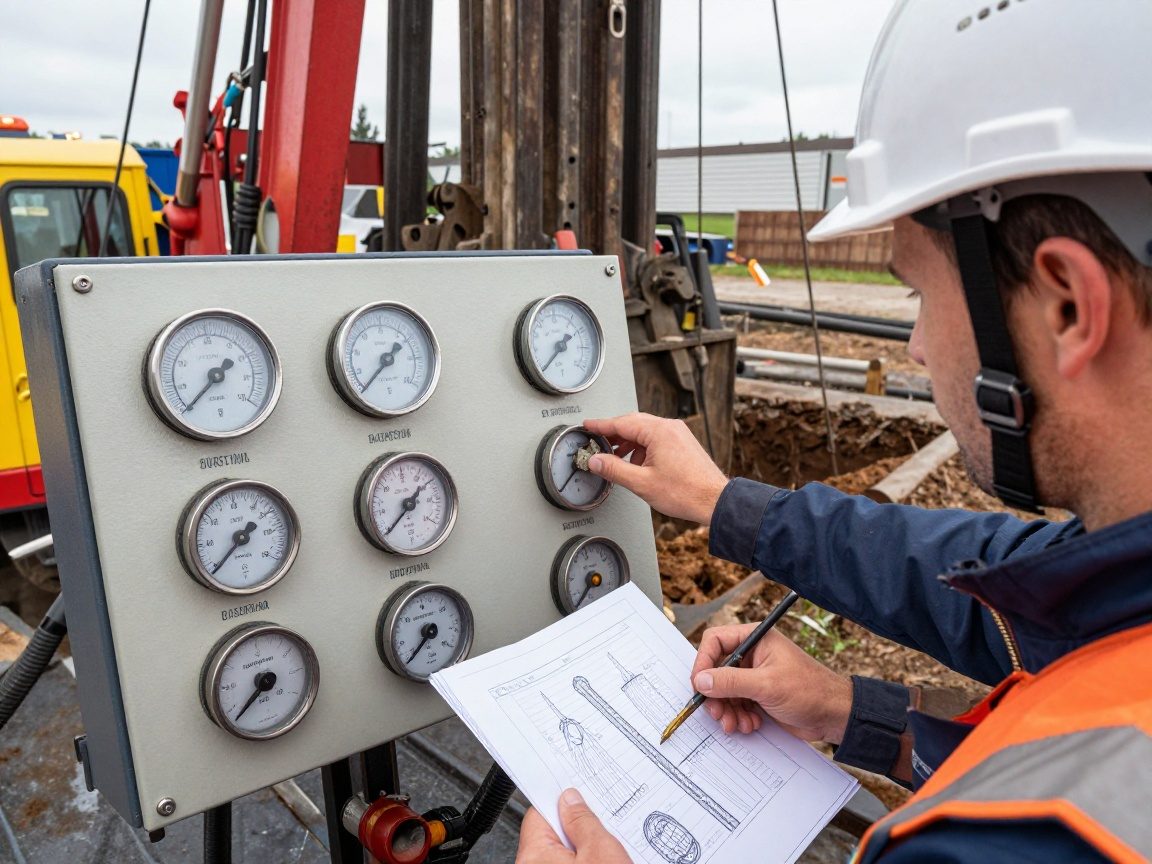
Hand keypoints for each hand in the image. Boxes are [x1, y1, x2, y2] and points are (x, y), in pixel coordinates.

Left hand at [516, 789, 631, 863]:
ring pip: (562, 851)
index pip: (539, 813)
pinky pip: (570, 863)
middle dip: (576, 824)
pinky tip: (606, 860)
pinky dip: (586, 859)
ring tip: (607, 846)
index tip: (576, 791)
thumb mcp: (601, 851)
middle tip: (600, 822)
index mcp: (535, 856)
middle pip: (551, 833)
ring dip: (584, 845)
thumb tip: (571, 799)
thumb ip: (584, 821)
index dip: (560, 800)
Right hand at [583, 413, 727, 524]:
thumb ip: (614, 469)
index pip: (621, 422)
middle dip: (614, 433)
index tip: (588, 425)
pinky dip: (642, 447)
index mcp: (659, 432)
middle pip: (633, 423)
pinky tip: (637, 463)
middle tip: (597, 441)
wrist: (714, 501)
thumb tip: (596, 460)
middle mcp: (670, 428)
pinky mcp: (683, 443)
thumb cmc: (686, 492)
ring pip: (645, 431)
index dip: (601, 425)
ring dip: (628, 442)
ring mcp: (678, 434)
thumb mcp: (641, 483)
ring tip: (615, 457)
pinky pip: (656, 438)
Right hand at [691, 623, 852, 743]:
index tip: (699, 685)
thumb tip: (701, 681)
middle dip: (715, 694)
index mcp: (755, 639)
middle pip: (716, 669)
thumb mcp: (767, 685)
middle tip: (717, 714)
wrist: (835, 716)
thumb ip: (731, 682)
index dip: (703, 663)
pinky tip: (750, 725)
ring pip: (724, 691)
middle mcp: (752, 654)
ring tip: (737, 725)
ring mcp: (754, 675)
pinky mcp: (758, 694)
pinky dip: (738, 716)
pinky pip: (736, 704)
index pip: (715, 641)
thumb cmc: (810, 691)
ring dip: (727, 710)